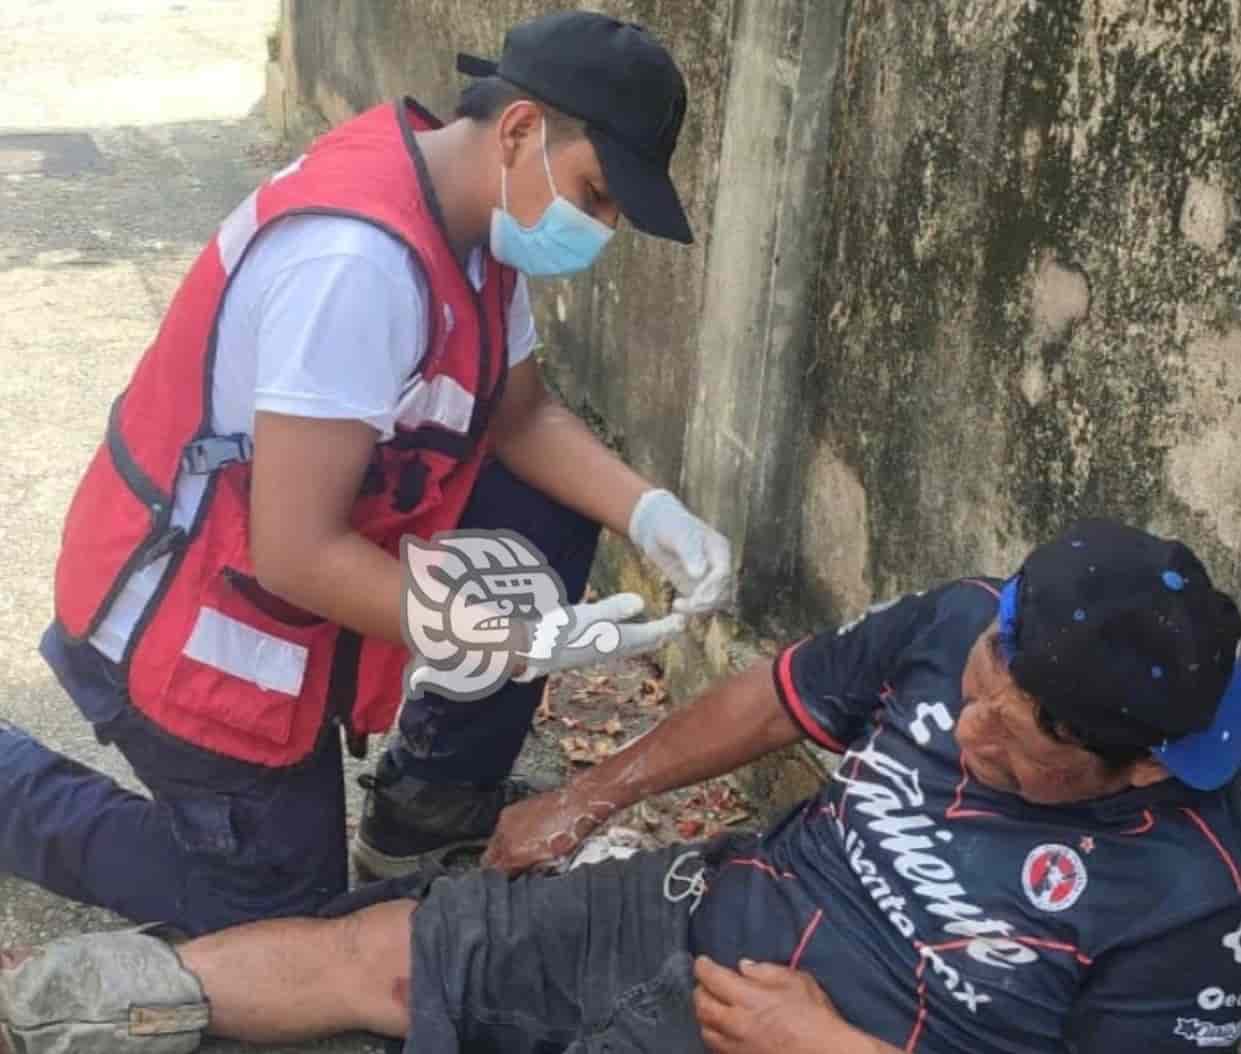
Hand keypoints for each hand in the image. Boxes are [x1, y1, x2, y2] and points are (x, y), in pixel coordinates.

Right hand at [481, 788, 615, 874]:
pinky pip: (500, 829)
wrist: (574, 804)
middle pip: (488, 859)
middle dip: (496, 866)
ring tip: (516, 853)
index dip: (501, 879)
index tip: (507, 881)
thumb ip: (532, 870)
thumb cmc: (569, 831)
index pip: (495, 873)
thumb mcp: (553, 860)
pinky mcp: (510, 810)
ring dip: (500, 850)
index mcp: (515, 852)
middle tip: (509, 870)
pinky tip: (521, 838)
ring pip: (492, 843)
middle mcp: (505, 836)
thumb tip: (523, 877)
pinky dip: (506, 836)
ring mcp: (506, 821)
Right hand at [512, 592, 686, 682]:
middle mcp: (612, 649)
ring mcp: (600, 652)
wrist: (530, 652)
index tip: (684, 618)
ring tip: (659, 629)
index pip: (653, 634)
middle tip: (678, 625)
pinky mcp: (589, 651)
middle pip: (647, 644)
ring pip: (633, 647)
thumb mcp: (587, 615)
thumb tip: (641, 603)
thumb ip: (614, 609)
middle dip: (664, 634)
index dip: (670, 626)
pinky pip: (619, 646)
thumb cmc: (558, 633)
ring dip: (649, 638)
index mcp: (617, 640)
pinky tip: (624, 633)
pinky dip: (632, 638)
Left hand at [628, 490, 732, 614]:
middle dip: (705, 602)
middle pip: (723, 592)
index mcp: (720, 550)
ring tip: (678, 606)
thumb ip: (689, 553)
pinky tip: (676, 609)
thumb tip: (700, 573)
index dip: (711, 588)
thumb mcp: (678, 535)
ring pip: (715, 603)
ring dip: (699, 609)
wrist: (657, 528)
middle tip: (682, 605)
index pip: (723, 574)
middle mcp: (718, 566)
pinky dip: (691, 611)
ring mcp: (708, 578)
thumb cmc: (669, 525)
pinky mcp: (695, 587)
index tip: (695, 596)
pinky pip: (700, 605)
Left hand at [693, 957, 853, 1053]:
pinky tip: (723, 1032)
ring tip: (711, 1007)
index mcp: (748, 998)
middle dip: (699, 991)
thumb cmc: (815, 1017)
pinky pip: (718, 1050)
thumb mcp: (796, 981)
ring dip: (704, 1016)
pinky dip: (716, 1037)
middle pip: (702, 1006)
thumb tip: (744, 967)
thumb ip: (766, 971)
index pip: (713, 978)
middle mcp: (737, 1023)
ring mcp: (738, 1047)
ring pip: (706, 1031)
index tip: (702, 962)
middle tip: (703, 983)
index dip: (703, 967)